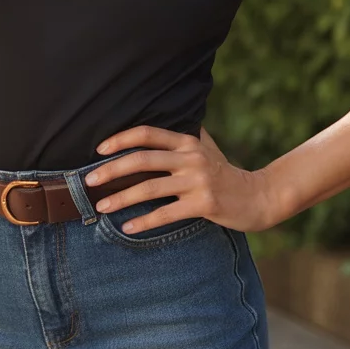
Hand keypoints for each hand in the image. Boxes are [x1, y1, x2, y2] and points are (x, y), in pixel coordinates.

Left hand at [84, 124, 270, 235]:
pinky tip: (127, 227)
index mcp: (188, 142)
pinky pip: (166, 213)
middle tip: (89, 181)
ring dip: (122, 198)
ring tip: (102, 207)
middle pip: (143, 159)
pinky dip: (144, 220)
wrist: (260, 196)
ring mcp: (198, 181)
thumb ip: (186, 136)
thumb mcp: (208, 148)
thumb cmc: (227, 173)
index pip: (148, 134)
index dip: (121, 139)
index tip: (98, 150)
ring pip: (150, 187)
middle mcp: (191, 157)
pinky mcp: (204, 204)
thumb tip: (165, 122)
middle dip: (112, 169)